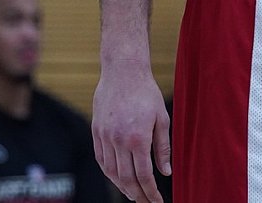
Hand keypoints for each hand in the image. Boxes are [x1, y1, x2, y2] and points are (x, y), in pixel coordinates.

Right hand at [91, 64, 170, 202]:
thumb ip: (163, 148)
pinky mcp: (96, 131)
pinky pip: (101, 159)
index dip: (151, 192)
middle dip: (137, 194)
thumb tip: (166, 172)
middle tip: (145, 201)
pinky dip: (109, 172)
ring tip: (132, 193)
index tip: (157, 201)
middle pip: (126, 178)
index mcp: (138, 138)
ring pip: (111, 172)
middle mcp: (119, 140)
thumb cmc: (146, 93)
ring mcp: (104, 136)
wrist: (123, 71)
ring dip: (122, 186)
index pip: (143, 175)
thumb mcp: (161, 119)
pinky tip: (117, 177)